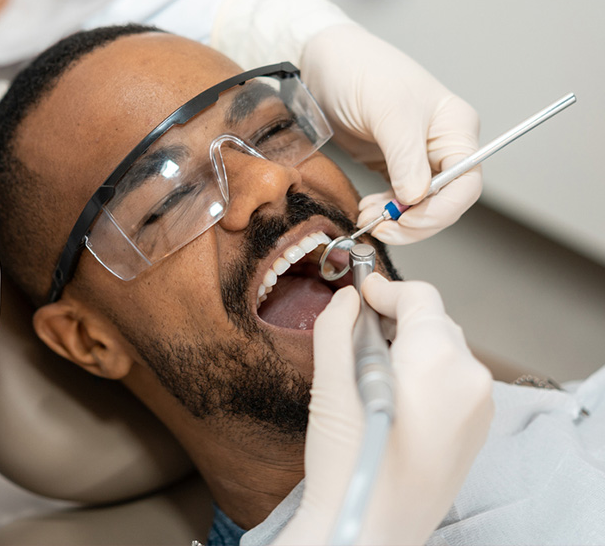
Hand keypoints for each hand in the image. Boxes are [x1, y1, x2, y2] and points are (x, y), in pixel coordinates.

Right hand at [276, 277, 492, 545]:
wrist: (369, 533)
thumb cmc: (351, 467)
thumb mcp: (331, 386)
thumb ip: (336, 329)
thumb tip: (346, 300)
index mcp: (440, 361)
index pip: (421, 297)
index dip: (385, 288)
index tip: (360, 291)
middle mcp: (470, 381)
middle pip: (435, 322)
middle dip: (397, 317)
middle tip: (358, 329)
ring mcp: (478, 409)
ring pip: (445, 350)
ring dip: (410, 344)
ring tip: (372, 366)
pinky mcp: (474, 432)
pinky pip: (452, 381)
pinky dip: (425, 372)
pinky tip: (393, 395)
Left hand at [300, 22, 481, 243]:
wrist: (324, 61)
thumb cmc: (362, 71)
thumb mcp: (387, 111)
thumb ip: (405, 157)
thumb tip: (416, 197)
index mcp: (455, 128)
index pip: (466, 182)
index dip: (441, 209)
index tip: (408, 219)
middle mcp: (441, 145)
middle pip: (445, 200)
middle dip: (415, 220)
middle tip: (382, 227)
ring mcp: (416, 156)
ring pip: (421, 205)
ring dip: (397, 220)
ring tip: (369, 218)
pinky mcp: (392, 164)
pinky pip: (398, 199)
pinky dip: (386, 211)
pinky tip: (368, 210)